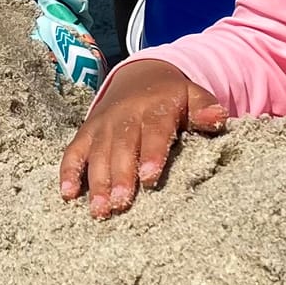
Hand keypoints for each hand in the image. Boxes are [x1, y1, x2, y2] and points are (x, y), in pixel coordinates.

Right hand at [58, 58, 227, 216]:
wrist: (139, 75)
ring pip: (97, 154)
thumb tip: (218, 118)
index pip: (153, 131)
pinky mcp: (86, 132)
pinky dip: (69, 172)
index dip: (151, 154)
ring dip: (97, 182)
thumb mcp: (192, 95)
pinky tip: (67, 194)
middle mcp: (124, 116)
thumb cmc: (171, 96)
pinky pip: (74, 152)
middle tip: (120, 204)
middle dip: (120, 176)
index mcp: (153, 108)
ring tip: (100, 210)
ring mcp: (102, 125)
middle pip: (121, 147)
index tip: (150, 177)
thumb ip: (204, 107)